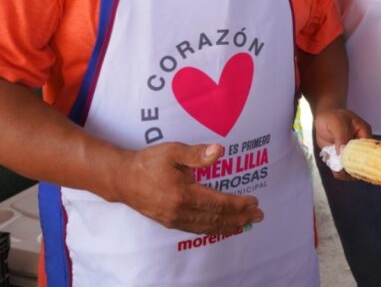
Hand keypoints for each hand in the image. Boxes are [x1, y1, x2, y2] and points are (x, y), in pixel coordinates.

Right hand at [113, 142, 263, 234]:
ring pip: (206, 227)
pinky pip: (196, 229)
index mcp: (183, 195)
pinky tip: (221, 227)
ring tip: (245, 224)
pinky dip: (212, 229)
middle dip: (239, 218)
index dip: (238, 204)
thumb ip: (197, 154)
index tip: (254, 202)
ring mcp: (173, 220)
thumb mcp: (173, 151)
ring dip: (228, 226)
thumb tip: (220, 151)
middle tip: (258, 216)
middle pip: (216, 219)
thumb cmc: (148, 162)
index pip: (218, 203)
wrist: (122, 179)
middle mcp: (179, 212)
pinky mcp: (169, 222)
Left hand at [312, 107, 371, 180]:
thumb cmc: (332, 117)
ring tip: (337, 170)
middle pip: (363, 162)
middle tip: (343, 169)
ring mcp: (351, 153)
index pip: (369, 149)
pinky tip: (335, 170)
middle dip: (354, 168)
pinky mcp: (342, 158)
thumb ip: (341, 136)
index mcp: (364, 134)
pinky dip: (339, 172)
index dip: (364, 159)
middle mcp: (360, 145)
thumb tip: (342, 152)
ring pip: (354, 168)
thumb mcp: (337, 123)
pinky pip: (343, 170)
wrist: (323, 118)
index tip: (353, 164)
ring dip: (346, 172)